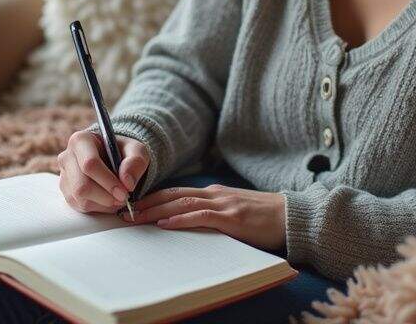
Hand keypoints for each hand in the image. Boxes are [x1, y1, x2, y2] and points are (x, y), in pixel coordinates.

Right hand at [57, 131, 149, 213]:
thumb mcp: (136, 150)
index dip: (108, 181)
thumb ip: (136, 162)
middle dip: (106, 196)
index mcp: (81, 140)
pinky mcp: (67, 192)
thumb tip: (127, 182)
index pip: (89, 164)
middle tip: (124, 198)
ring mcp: (64, 176)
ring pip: (80, 198)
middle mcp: (67, 157)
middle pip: (82, 186)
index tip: (124, 191)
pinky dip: (98, 207)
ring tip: (118, 197)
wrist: (112, 158)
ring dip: (103, 203)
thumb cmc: (122, 152)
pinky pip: (80, 206)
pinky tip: (109, 199)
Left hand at [122, 184, 285, 252]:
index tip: (132, 206)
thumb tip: (187, 223)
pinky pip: (202, 216)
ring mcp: (224, 204)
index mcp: (213, 193)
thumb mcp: (234, 212)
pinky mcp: (233, 218)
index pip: (175, 193)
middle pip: (173, 195)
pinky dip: (181, 219)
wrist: (292, 216)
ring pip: (182, 203)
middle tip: (123, 212)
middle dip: (146, 203)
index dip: (152, 198)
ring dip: (156, 211)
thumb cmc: (264, 218)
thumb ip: (213, 214)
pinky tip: (166, 224)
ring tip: (136, 218)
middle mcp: (215, 194)